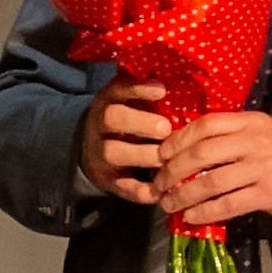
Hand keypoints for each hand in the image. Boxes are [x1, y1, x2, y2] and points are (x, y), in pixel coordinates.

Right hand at [77, 79, 167, 205]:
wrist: (88, 148)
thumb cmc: (125, 118)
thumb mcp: (128, 100)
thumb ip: (148, 92)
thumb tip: (183, 81)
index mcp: (108, 101)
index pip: (118, 88)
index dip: (139, 89)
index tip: (161, 90)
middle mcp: (100, 125)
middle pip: (113, 119)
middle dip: (141, 123)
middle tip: (165, 128)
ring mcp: (102, 154)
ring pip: (115, 153)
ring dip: (144, 155)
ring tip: (168, 157)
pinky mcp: (109, 181)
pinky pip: (125, 187)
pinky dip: (144, 191)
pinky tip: (163, 188)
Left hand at [157, 109, 271, 226]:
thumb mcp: (262, 133)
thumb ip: (230, 135)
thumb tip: (186, 147)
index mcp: (249, 123)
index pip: (205, 125)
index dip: (177, 140)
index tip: (160, 155)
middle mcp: (254, 142)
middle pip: (201, 153)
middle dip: (172, 170)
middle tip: (158, 184)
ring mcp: (261, 168)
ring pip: (211, 181)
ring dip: (183, 195)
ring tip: (169, 204)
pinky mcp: (268, 193)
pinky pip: (228, 204)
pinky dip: (205, 212)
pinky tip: (191, 217)